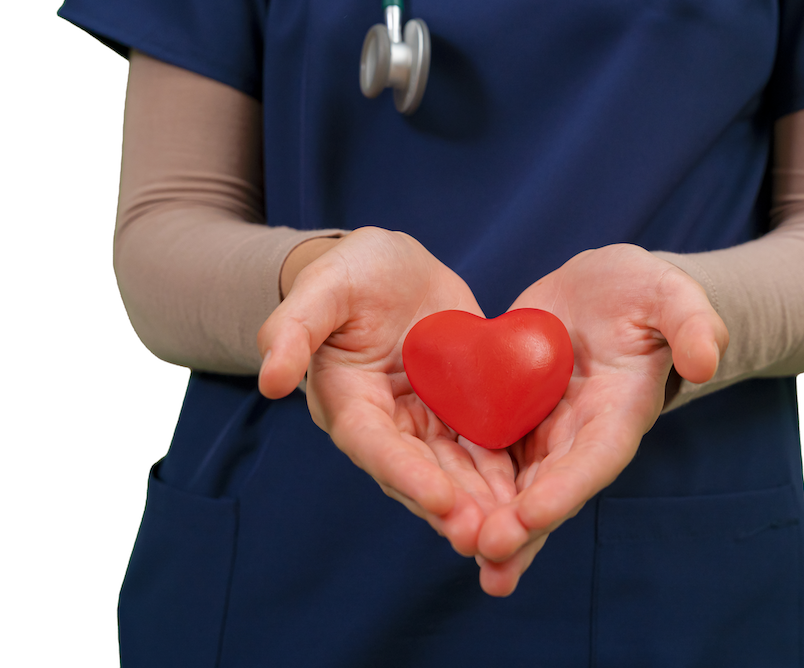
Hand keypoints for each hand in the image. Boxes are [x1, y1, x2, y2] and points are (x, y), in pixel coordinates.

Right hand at [257, 227, 515, 555]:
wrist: (391, 266)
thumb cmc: (349, 272)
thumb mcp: (322, 288)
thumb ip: (292, 329)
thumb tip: (268, 381)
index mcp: (347, 402)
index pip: (375, 446)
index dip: (406, 474)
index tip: (441, 501)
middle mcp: (385, 424)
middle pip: (419, 473)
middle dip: (452, 506)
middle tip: (487, 536)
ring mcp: (425, 420)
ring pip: (455, 470)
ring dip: (482, 501)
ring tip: (516, 528)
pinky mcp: (459, 409)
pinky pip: (483, 444)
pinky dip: (505, 470)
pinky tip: (536, 494)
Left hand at [474, 244, 727, 595]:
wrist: (605, 292)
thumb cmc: (645, 293)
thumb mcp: (671, 294)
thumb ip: (692, 323)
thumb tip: (706, 360)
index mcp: (618, 413)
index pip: (593, 459)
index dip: (564, 489)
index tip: (532, 516)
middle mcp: (579, 436)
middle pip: (549, 490)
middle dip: (521, 525)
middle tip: (486, 553)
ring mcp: (542, 433)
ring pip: (514, 488)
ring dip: (491, 521)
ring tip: (463, 551)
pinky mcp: (509, 418)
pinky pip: (484, 457)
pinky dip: (464, 485)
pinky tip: (435, 509)